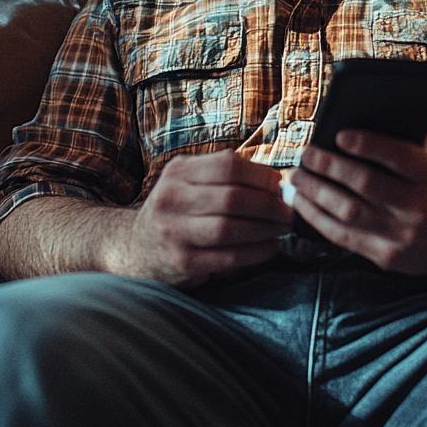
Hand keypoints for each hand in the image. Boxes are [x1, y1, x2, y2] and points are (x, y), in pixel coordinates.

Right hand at [124, 150, 291, 287]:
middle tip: (289, 211)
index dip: (261, 175)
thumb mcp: (189, 182)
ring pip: (230, 228)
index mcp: (178, 172)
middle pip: (233, 198)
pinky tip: (270, 247)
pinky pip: (228, 258)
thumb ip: (225, 177)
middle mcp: (171, 198)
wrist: (136, 248)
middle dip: (270, 205)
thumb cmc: (178, 212)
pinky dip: (256, 252)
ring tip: (283, 229)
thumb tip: (278, 181)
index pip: (228, 165)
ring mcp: (173, 232)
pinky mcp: (182, 262)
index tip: (280, 185)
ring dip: (265, 229)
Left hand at [290, 118, 426, 273]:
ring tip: (296, 178)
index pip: (396, 156)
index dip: (365, 144)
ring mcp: (403, 237)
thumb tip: (394, 99)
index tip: (339, 134)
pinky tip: (303, 206)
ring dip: (315, 194)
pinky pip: (345, 239)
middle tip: (306, 155)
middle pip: (364, 184)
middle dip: (328, 168)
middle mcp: (420, 208)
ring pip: (348, 213)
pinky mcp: (390, 258)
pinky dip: (319, 221)